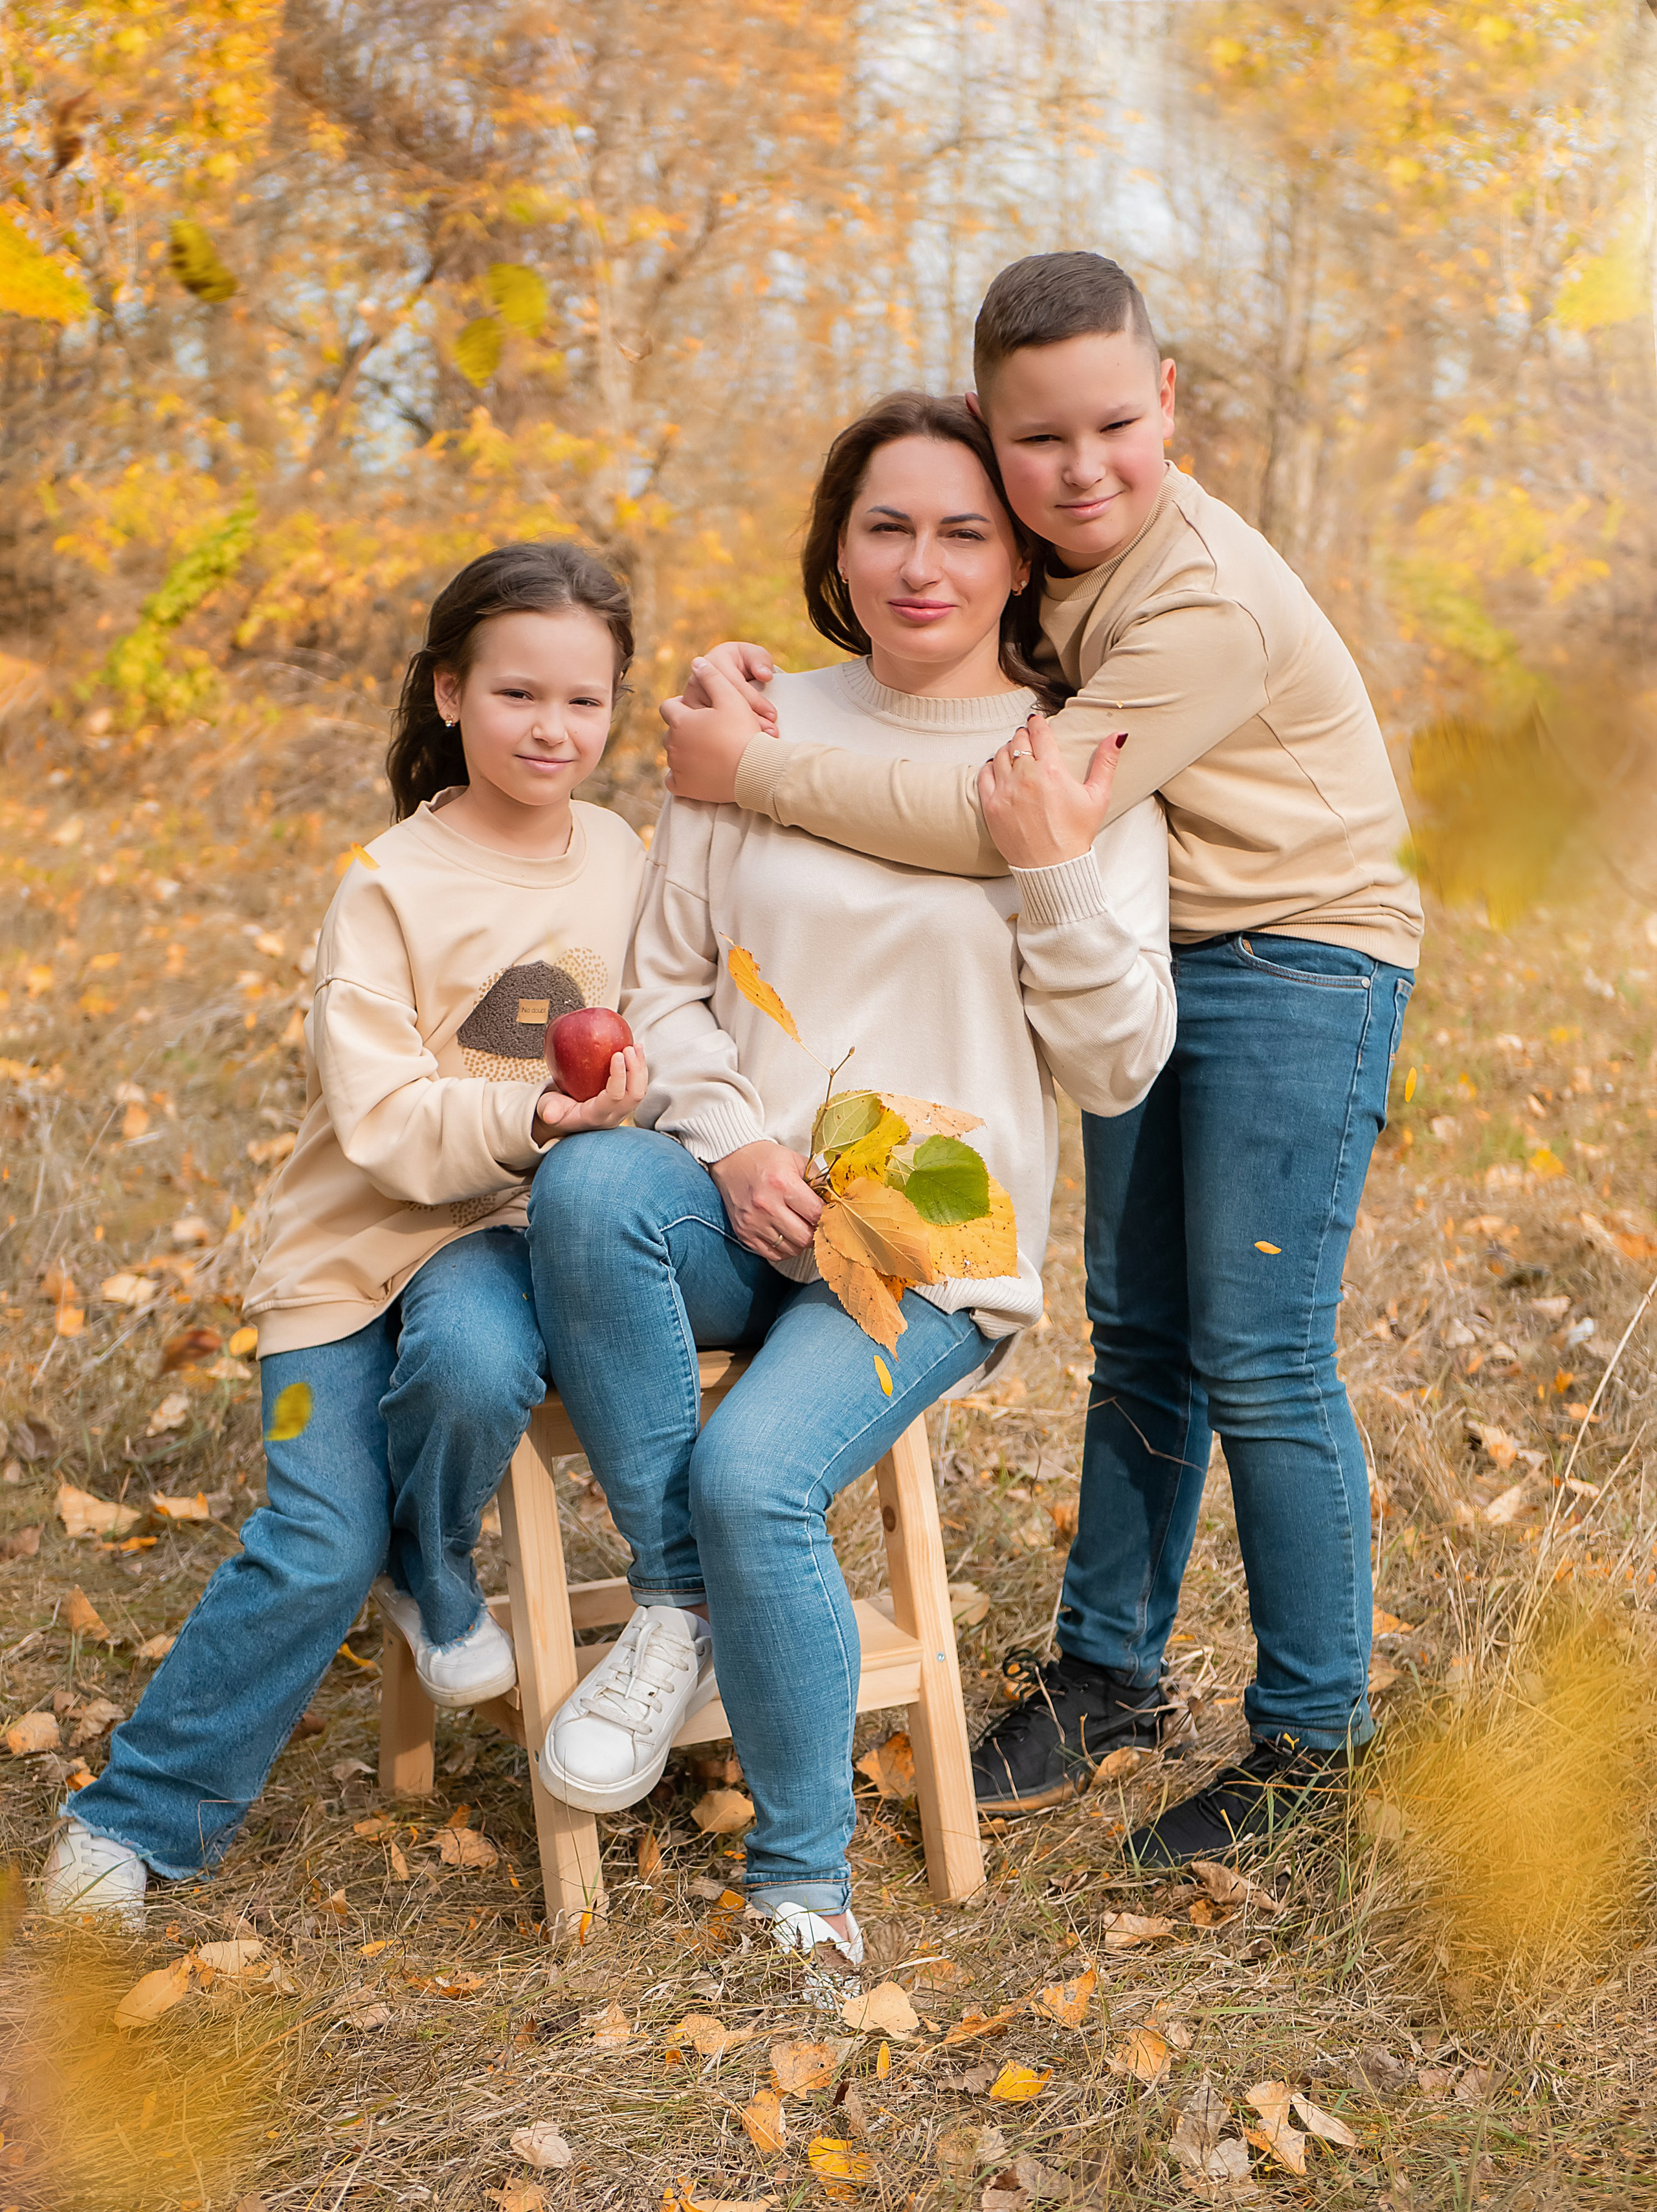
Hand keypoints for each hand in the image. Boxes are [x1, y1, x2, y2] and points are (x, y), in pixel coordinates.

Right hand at [535, 1044, 648, 1135]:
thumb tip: (548, 1115)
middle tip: (628, 1047)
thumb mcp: (547, 1108)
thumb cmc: (554, 1108)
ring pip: (640, 1090)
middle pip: (634, 1095)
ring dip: (641, 1067)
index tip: (617, 1054)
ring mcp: (621, 1110)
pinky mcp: (624, 1101)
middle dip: (635, 1070)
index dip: (619, 1076)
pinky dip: (639, 1067)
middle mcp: (612, 1115)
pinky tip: (635, 1050)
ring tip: (636, 1045)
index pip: (614, 1097)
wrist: (563, 1116)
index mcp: (595, 1116)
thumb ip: (548, 1110)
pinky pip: (637, 1085)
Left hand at [661, 651, 774, 804]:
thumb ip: (712, 677)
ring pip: (673, 755)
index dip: (681, 706)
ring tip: (706, 751)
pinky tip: (694, 772)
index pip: (668, 707)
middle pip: (671, 732)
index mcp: (681, 721)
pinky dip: (681, 777)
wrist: (753, 770)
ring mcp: (677, 767)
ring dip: (684, 751)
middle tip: (706, 732)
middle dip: (683, 730)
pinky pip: (672, 781)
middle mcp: (673, 744)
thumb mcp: (731, 697)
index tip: (697, 711)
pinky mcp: (684, 788)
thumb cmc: (743, 732)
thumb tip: (696, 662)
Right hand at [708, 1139, 822, 1260]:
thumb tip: (836, 1199)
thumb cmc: (765, 1159)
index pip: (816, 1213)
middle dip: (816, 1233)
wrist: (731, 1160)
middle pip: (804, 1237)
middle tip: (816, 1224)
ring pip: (790, 1249)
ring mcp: (753, 1222)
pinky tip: (786, 1236)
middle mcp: (766, 1206)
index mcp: (782, 1184)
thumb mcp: (795, 1160)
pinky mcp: (744, 1233)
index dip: (827, 1216)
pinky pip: (772, 1255)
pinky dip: (784, 1250)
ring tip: (801, 1229)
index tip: (828, 1213)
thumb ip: (818, 1180)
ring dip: (800, 1243)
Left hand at [978, 711, 1126, 868]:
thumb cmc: (1077, 833)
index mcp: (1052, 771)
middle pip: (1018, 740)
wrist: (1053, 867)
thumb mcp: (1098, 797)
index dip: (1038, 723)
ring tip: (1016, 755)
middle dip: (1024, 736)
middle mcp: (1026, 777)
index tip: (1037, 721)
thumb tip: (1119, 734)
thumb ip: (1106, 762)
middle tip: (1029, 740)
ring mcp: (1006, 791)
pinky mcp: (992, 806)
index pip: (1039, 733)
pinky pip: (985, 774)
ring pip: (1000, 754)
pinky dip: (991, 767)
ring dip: (1008, 750)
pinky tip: (1000, 770)